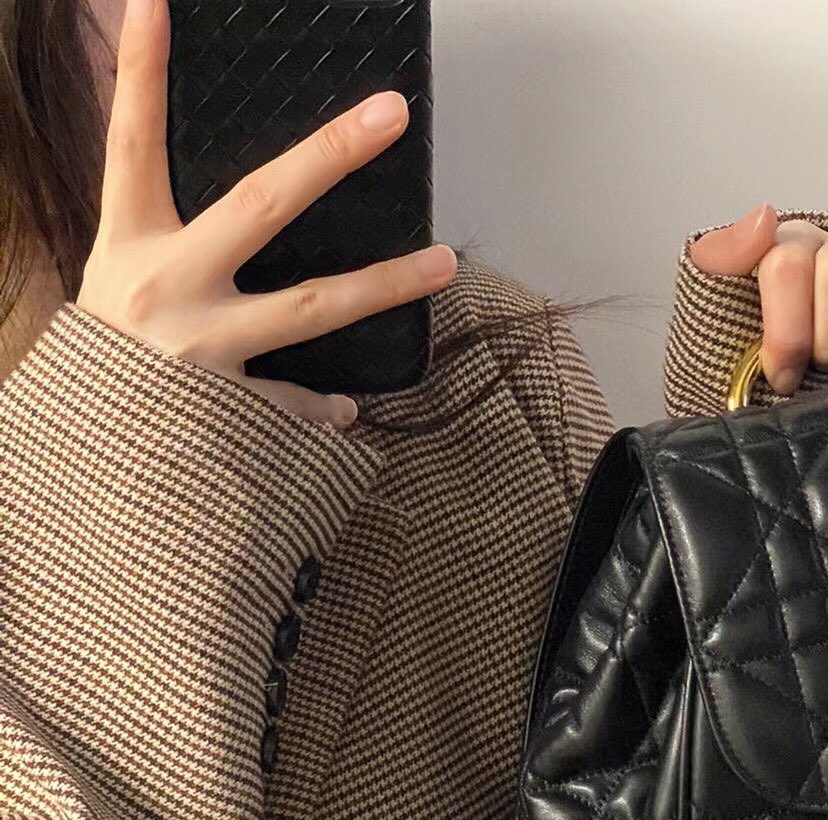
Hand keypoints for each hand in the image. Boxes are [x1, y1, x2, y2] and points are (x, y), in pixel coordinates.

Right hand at [76, 0, 456, 427]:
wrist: (86, 468)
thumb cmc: (107, 361)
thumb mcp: (116, 278)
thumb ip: (163, 226)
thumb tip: (232, 188)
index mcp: (128, 244)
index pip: (131, 141)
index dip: (140, 73)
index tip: (155, 6)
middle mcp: (167, 288)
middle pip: (261, 205)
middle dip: (328, 155)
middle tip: (389, 114)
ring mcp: (202, 350)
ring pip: (310, 307)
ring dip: (382, 284)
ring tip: (445, 263)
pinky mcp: (227, 412)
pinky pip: (293, 404)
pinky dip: (320, 411)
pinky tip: (344, 412)